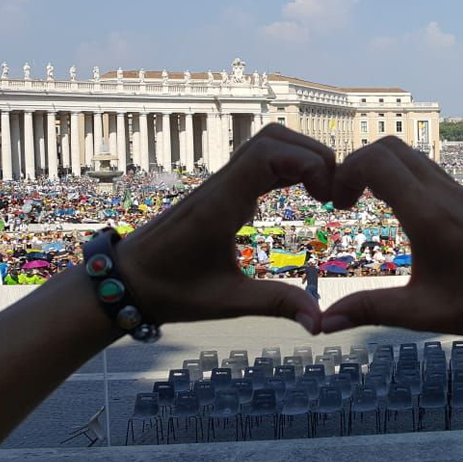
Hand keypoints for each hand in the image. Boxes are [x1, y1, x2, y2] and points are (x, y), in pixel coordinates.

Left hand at [115, 125, 333, 331]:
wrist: (127, 279)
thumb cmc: (171, 291)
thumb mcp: (226, 302)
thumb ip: (276, 305)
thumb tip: (321, 324)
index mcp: (220, 205)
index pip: (268, 153)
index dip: (308, 163)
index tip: (327, 199)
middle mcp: (222, 184)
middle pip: (274, 137)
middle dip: (314, 155)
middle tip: (334, 195)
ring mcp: (222, 183)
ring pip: (268, 143)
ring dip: (303, 157)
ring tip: (325, 194)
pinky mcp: (224, 189)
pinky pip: (262, 161)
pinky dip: (291, 167)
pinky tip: (306, 193)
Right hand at [321, 137, 462, 342]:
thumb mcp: (421, 311)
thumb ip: (369, 309)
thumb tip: (323, 324)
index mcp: (428, 213)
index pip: (375, 161)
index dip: (345, 172)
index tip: (337, 205)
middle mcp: (445, 193)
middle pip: (391, 147)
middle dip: (359, 163)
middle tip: (346, 199)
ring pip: (414, 157)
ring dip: (384, 170)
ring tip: (368, 204)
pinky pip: (433, 172)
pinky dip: (407, 179)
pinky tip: (406, 217)